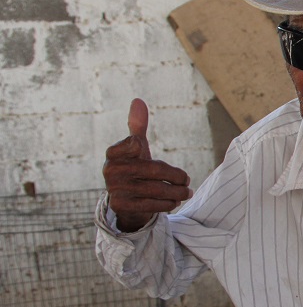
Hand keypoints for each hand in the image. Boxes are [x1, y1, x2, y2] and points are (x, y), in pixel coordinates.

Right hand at [102, 98, 191, 231]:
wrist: (124, 199)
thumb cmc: (134, 167)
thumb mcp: (136, 147)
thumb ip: (137, 126)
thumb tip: (137, 100)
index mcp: (114, 153)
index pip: (135, 143)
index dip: (143, 147)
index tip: (143, 149)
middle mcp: (111, 170)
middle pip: (156, 169)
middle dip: (177, 176)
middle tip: (187, 181)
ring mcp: (115, 189)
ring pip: (157, 189)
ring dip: (177, 192)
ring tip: (187, 193)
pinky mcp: (121, 206)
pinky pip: (152, 205)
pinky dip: (167, 204)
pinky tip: (174, 202)